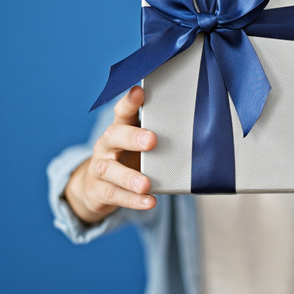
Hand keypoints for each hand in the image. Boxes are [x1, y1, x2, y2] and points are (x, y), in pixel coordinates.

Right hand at [65, 86, 157, 223]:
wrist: (96, 188)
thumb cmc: (127, 159)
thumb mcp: (138, 144)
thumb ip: (158, 134)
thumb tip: (198, 126)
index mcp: (120, 129)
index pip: (123, 112)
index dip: (130, 102)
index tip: (140, 92)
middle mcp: (106, 145)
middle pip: (114, 136)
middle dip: (132, 137)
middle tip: (152, 141)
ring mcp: (100, 167)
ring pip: (110, 169)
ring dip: (129, 177)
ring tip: (146, 184)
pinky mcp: (98, 190)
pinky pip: (114, 195)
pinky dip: (132, 200)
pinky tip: (149, 202)